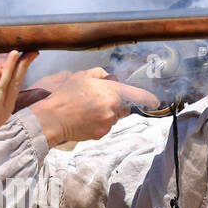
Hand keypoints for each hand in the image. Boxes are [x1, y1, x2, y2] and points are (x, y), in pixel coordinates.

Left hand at [0, 51, 35, 183]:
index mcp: (5, 107)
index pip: (16, 84)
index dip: (23, 68)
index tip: (30, 53)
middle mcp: (3, 110)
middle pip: (14, 84)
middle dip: (22, 66)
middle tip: (29, 50)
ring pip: (3, 87)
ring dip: (9, 70)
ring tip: (14, 54)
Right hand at [29, 67, 159, 145]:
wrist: (53, 118)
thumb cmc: (65, 96)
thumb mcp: (82, 76)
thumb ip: (100, 73)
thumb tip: (110, 76)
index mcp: (111, 91)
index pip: (137, 95)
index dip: (149, 98)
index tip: (155, 101)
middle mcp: (113, 108)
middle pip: (124, 107)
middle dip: (117, 104)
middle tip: (99, 101)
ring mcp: (107, 122)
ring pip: (114, 118)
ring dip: (106, 114)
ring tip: (87, 110)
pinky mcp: (101, 133)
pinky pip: (105, 127)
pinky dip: (99, 123)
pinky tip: (85, 119)